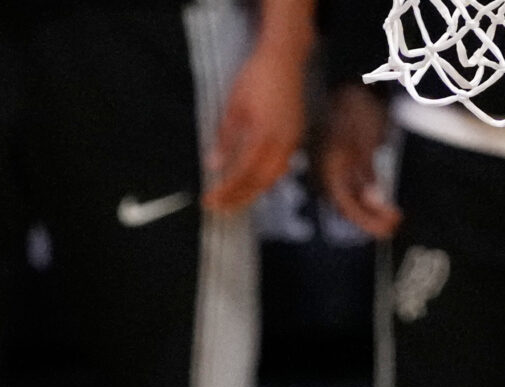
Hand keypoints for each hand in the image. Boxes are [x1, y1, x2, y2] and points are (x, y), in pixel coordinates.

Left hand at [206, 34, 309, 211]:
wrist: (284, 58)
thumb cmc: (255, 78)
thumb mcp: (234, 106)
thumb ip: (226, 138)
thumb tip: (213, 165)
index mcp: (265, 134)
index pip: (244, 172)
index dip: (227, 190)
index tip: (209, 201)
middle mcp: (283, 141)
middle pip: (261, 180)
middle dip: (239, 198)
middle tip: (219, 209)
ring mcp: (292, 138)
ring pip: (274, 176)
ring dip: (253, 192)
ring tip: (233, 203)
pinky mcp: (296, 135)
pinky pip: (282, 165)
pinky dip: (266, 179)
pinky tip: (252, 184)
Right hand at [318, 85, 399, 238]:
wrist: (349, 80)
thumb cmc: (357, 105)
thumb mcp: (366, 137)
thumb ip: (367, 171)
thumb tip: (373, 200)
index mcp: (331, 167)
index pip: (347, 205)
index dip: (367, 220)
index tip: (389, 226)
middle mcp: (328, 171)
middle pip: (346, 205)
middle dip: (369, 219)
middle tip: (393, 226)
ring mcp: (332, 166)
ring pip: (348, 197)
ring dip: (369, 209)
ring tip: (389, 216)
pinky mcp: (340, 160)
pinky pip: (350, 185)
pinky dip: (365, 195)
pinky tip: (377, 198)